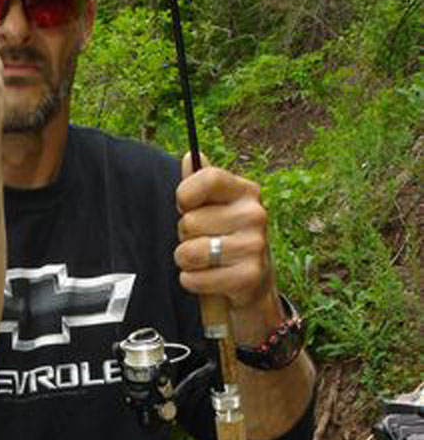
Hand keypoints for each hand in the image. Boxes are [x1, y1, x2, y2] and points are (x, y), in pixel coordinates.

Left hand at [174, 153, 274, 312]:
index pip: (208, 177)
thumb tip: (189, 157)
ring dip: (186, 262)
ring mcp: (254, 245)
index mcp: (245, 192)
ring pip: (189, 252)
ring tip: (205, 262)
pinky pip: (194, 278)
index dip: (185, 195)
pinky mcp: (248, 276)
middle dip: (185, 237)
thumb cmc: (224, 239)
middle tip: (204, 242)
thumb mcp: (215, 209)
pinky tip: (209, 279)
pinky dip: (192, 282)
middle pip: (189, 221)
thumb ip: (201, 185)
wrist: (251, 282)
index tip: (185, 208)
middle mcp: (255, 214)